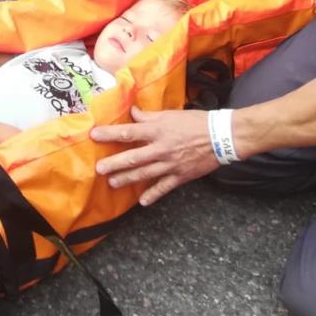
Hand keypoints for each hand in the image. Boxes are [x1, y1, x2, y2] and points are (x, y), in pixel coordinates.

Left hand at [92, 107, 222, 205]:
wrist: (222, 137)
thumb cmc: (196, 122)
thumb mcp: (171, 114)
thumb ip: (150, 116)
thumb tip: (133, 112)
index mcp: (157, 130)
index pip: (129, 132)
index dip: (110, 134)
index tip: (94, 136)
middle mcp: (160, 148)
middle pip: (133, 157)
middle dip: (114, 164)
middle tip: (99, 170)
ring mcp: (170, 164)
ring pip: (144, 174)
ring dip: (127, 179)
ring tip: (113, 183)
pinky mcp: (181, 176)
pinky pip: (164, 187)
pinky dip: (153, 195)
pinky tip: (143, 202)